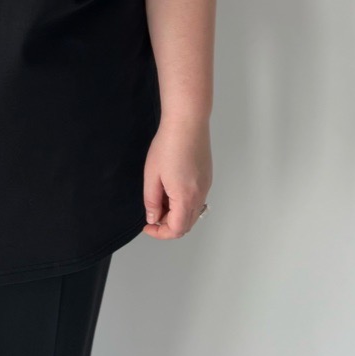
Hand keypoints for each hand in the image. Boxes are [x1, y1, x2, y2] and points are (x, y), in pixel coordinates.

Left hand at [142, 116, 211, 239]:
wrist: (187, 122)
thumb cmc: (168, 145)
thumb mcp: (152, 175)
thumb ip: (151, 201)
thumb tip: (153, 217)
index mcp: (185, 198)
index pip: (176, 230)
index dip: (160, 233)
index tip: (147, 226)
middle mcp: (200, 195)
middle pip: (187, 224)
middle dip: (168, 224)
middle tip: (152, 212)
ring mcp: (206, 186)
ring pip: (193, 212)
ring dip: (176, 213)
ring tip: (160, 196)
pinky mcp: (207, 177)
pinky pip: (197, 199)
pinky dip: (183, 202)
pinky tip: (170, 186)